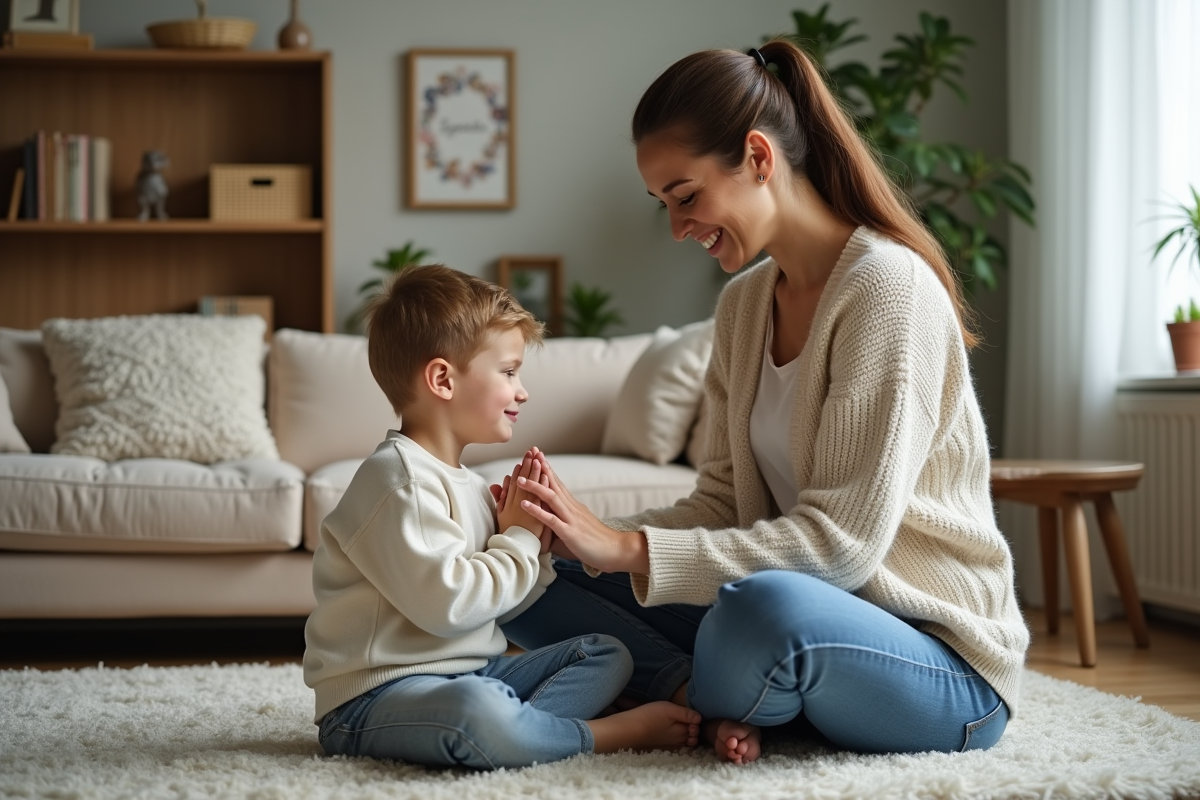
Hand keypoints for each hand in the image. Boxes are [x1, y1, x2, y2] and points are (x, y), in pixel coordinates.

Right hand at [495, 452, 552, 551]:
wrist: (513, 551)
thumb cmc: (510, 535)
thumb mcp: (501, 516)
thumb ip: (500, 499)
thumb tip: (497, 485)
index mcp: (511, 504)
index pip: (517, 482)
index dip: (522, 469)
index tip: (525, 457)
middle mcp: (517, 505)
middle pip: (523, 481)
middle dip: (528, 465)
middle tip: (531, 451)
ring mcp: (526, 511)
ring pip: (530, 488)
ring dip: (534, 472)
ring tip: (538, 458)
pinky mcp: (535, 518)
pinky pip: (538, 499)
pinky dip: (541, 487)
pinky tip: (545, 476)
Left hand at [515, 447, 648, 573]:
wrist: (616, 549)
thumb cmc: (597, 541)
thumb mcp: (580, 524)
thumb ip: (567, 518)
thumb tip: (555, 516)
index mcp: (573, 506)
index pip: (558, 483)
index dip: (547, 469)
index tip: (537, 456)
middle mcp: (572, 508)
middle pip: (554, 484)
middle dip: (540, 469)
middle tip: (529, 453)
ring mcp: (571, 519)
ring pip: (551, 498)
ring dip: (534, 486)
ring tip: (519, 478)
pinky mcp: (570, 532)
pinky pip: (551, 519)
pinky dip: (536, 511)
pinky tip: (524, 504)